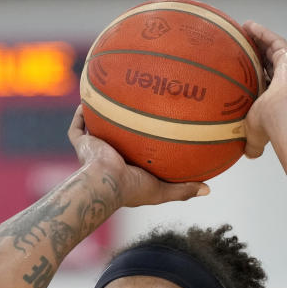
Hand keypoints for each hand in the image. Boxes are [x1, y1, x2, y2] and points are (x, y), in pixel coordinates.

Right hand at [67, 105, 208, 206]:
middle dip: (122, 127)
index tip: (155, 131)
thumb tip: (208, 189)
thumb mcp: (162, 190)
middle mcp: (109, 158)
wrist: (104, 182)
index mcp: (125, 170)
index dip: (142, 145)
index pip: (135, 155)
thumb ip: (183, 189)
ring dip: (100, 116)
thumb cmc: (132, 188)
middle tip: (134, 110)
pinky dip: (81, 114)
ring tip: (111, 97)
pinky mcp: (82, 144)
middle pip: (115, 138)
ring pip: (95, 130)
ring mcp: (94, 150)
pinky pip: (78, 126)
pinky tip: (89, 98)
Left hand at [241, 21, 286, 158]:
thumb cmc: (270, 126)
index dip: (257, 72)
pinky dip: (262, 33)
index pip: (268, 80)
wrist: (283, 115)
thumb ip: (253, 143)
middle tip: (244, 44)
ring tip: (245, 29)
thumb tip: (249, 155)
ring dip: (259, 38)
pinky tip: (249, 26)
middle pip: (271, 62)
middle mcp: (286, 80)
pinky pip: (275, 41)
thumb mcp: (255, 133)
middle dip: (258, 52)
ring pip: (273, 48)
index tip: (244, 66)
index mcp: (279, 96)